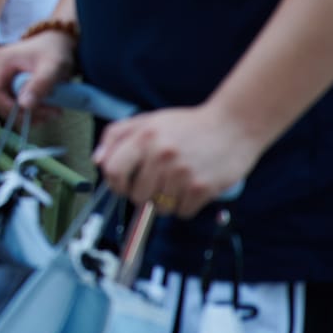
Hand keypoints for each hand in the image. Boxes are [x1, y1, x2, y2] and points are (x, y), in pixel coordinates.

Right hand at [0, 30, 78, 120]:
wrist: (55, 42)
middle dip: (22, 113)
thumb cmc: (54, 51)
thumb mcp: (53, 66)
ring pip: (3, 106)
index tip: (33, 111)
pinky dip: (27, 110)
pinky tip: (44, 107)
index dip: (8, 107)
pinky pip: (10, 103)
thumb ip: (40, 84)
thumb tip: (24, 105)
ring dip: (26, 114)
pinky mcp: (4, 83)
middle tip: (49, 113)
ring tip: (51, 110)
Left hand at [94, 105, 260, 217]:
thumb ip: (117, 136)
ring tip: (177, 182)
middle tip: (157, 182)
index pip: (112, 170)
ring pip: (159, 207)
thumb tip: (98, 161)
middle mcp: (160, 155)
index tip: (123, 184)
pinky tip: (191, 188)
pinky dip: (185, 206)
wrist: (234, 125)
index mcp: (144, 137)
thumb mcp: (149, 120)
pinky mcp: (202, 187)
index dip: (114, 182)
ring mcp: (182, 172)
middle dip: (143, 193)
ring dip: (166, 201)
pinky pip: (182, 213)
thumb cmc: (189, 125)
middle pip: (136, 195)